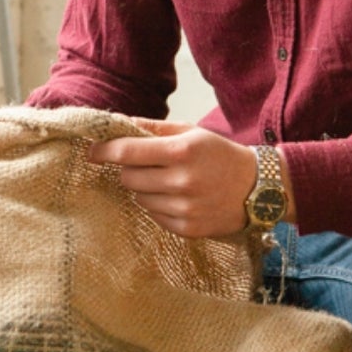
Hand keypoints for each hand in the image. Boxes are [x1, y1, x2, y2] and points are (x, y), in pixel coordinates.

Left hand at [87, 121, 260, 238]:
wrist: (259, 188)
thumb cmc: (220, 155)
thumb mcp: (190, 133)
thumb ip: (153, 128)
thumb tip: (117, 122)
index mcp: (181, 152)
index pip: (127, 152)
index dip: (103, 151)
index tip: (91, 151)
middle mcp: (181, 182)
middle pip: (128, 178)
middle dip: (129, 170)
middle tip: (146, 165)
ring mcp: (184, 209)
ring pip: (139, 199)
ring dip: (145, 189)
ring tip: (169, 181)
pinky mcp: (188, 229)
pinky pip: (154, 217)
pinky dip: (159, 206)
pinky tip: (178, 198)